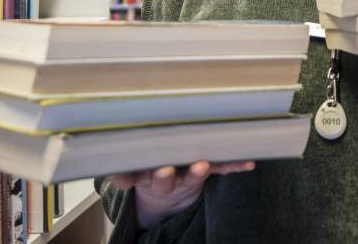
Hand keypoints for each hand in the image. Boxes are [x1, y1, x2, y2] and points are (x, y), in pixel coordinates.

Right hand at [109, 160, 255, 228]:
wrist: (171, 193)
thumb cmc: (153, 167)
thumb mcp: (135, 170)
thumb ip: (124, 170)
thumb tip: (109, 171)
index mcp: (144, 174)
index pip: (133, 176)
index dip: (127, 177)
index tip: (121, 176)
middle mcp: (165, 177)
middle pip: (162, 179)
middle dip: (163, 175)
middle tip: (164, 171)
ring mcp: (187, 176)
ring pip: (191, 176)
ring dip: (197, 171)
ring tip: (201, 166)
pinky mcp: (207, 170)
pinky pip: (222, 168)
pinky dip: (235, 166)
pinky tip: (248, 164)